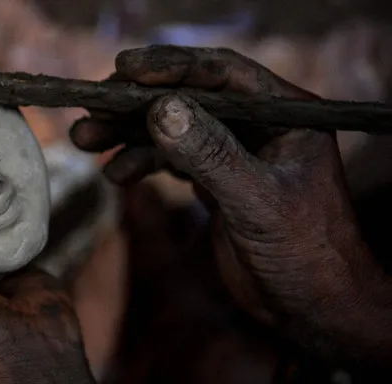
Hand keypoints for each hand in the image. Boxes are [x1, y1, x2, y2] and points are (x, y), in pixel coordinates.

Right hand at [71, 45, 385, 359]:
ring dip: (127, 133)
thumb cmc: (305, 253)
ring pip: (171, 129)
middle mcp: (255, 126)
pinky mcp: (214, 181)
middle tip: (91, 108)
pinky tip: (116, 174)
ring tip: (85, 138)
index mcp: (282, 115)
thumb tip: (160, 110)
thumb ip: (211, 156)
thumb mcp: (258, 202)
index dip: (171, 67)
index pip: (222, 75)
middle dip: (135, 104)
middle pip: (187, 99)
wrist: (310, 306)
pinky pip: (169, 160)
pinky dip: (140, 163)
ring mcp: (231, 153)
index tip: (123, 70)